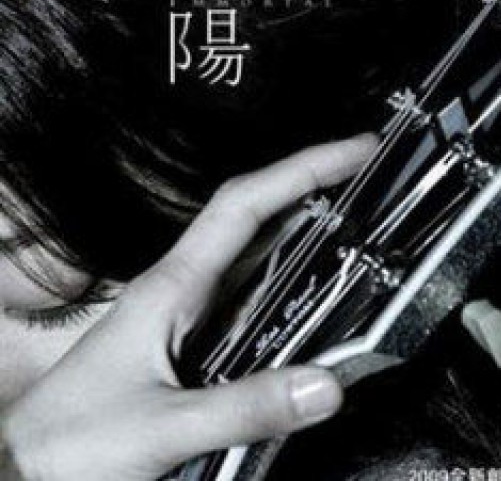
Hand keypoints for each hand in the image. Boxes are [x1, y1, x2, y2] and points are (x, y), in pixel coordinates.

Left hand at [1, 134, 376, 480]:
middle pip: (254, 212)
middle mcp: (184, 283)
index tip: (353, 152)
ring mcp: (187, 306)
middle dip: (310, 182)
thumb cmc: (74, 443)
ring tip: (352, 207)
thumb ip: (245, 407)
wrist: (26, 466)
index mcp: (174, 284)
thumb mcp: (163, 427)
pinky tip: (310, 275)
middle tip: (366, 169)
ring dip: (300, 220)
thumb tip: (330, 384)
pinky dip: (286, 268)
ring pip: (252, 247)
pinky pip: (249, 287)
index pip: (244, 204)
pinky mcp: (191, 333)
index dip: (301, 170)